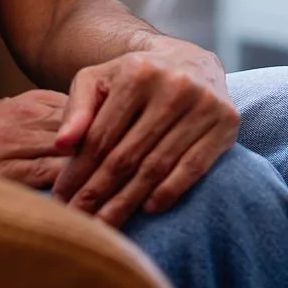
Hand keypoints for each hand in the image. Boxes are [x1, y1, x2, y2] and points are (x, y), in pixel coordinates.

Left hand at [52, 40, 239, 226]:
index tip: (61, 199)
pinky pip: (194, 167)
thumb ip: (76, 110)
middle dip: (98, 192)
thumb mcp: (99, 81)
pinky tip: (147, 209)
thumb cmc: (135, 78)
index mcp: (137, 72)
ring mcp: (204, 103)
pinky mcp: (227, 122)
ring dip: (128, 201)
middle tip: (78, 220)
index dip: (78, 171)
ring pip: (158, 166)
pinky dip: (170, 191)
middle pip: (128, 154)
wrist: (191, 62)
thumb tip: (61, 146)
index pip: (101, 135)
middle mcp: (174, 85)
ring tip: (105, 225)